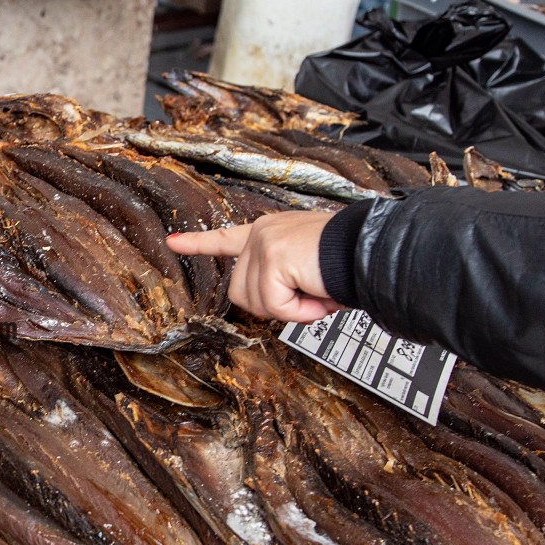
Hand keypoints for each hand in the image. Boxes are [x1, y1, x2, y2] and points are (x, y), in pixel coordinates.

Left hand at [166, 211, 341, 322]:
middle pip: (241, 293)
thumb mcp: (307, 271)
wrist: (371, 253)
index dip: (199, 243)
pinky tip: (317, 295)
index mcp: (270, 232)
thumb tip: (279, 302)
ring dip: (290, 309)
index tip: (173, 241)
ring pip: (256, 302)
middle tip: (308, 297)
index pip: (226, 238)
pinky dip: (299, 311)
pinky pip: (274, 305)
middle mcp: (263, 233)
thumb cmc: (350, 263)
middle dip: (275, 306)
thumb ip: (283, 282)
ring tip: (316, 293)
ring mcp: (265, 243)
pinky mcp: (273, 258)